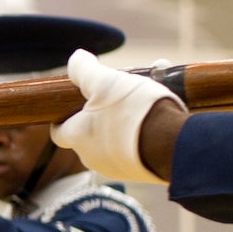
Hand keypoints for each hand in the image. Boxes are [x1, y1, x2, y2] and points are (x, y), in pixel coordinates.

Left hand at [49, 49, 181, 184]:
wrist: (172, 146)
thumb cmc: (132, 113)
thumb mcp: (105, 82)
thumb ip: (85, 70)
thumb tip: (76, 59)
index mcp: (77, 138)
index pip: (60, 131)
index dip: (65, 116)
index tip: (76, 105)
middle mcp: (93, 158)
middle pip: (93, 131)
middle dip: (108, 108)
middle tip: (125, 89)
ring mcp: (119, 168)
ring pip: (120, 137)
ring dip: (132, 116)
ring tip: (153, 93)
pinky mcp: (144, 173)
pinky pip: (142, 147)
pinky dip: (150, 130)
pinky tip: (168, 112)